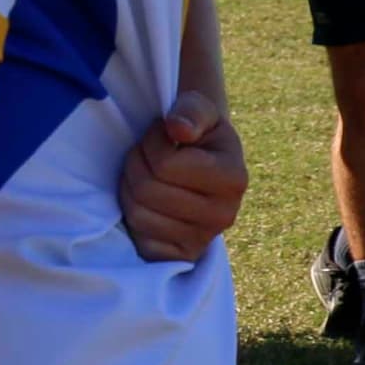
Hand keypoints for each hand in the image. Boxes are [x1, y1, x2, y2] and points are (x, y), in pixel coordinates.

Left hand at [120, 95, 246, 262]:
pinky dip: (134, 217)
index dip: (151, 143)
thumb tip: (177, 129)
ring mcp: (204, 239)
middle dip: (137, 164)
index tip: (163, 136)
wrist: (201, 166)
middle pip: (148, 190)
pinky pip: (140, 240)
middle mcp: (225, 215)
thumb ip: (190, 110)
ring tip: (147, 175)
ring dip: (130, 187)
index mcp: (234, 178)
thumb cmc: (196, 133)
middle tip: (148, 156)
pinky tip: (148, 202)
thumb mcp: (198, 108)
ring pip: (138, 213)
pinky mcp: (182, 256)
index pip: (165, 164)